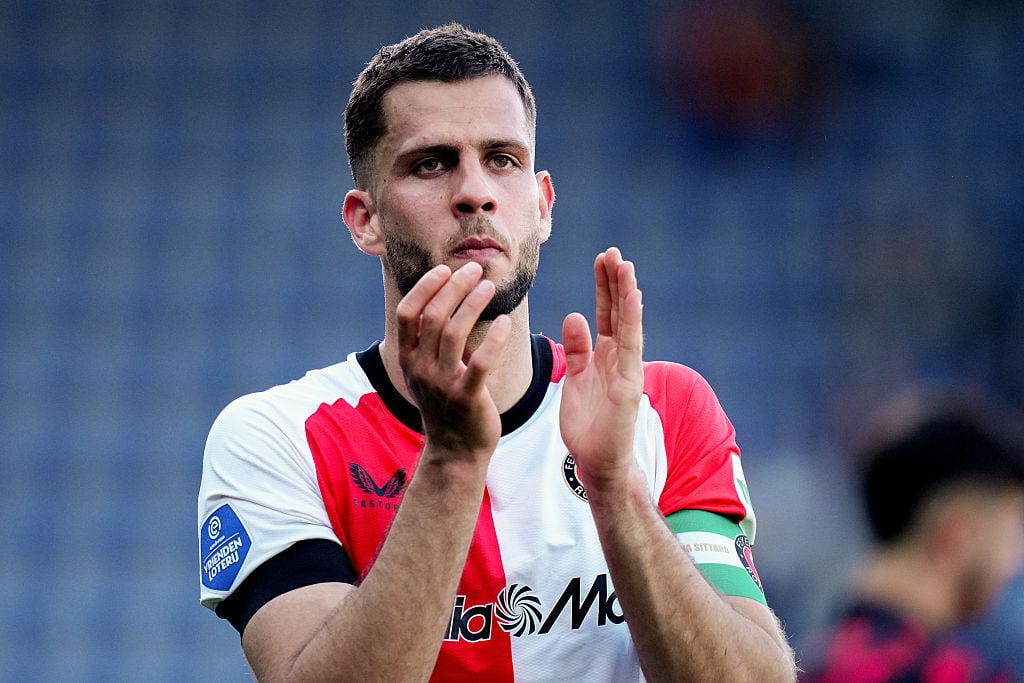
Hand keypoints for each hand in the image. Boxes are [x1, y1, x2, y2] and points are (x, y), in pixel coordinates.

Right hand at [396, 262, 510, 458]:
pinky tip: (506, 322)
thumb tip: (447, 297)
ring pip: (453, 332)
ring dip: (473, 303)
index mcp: (408, 359)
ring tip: (489, 286)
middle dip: (454, 286)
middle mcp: (420, 369)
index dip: (425, 287)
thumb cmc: (447, 405)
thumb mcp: (428, 372)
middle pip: (432, 316)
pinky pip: (481, 362)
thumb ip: (432, 341)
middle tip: (475, 270)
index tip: (446, 269)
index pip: (408, 312)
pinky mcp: (467, 398)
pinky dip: (494, 338)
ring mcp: (442, 385)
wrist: (456, 452)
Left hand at [559, 247, 644, 493]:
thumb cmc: (587, 424)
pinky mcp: (629, 385)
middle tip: (613, 251)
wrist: (597, 462)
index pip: (606, 314)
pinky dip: (632, 322)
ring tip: (624, 265)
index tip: (602, 259)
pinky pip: (630, 347)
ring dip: (626, 294)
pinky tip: (632, 297)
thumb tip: (574, 315)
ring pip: (627, 325)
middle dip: (615, 282)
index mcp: (604, 356)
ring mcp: (627, 370)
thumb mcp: (575, 379)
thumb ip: (576, 349)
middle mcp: (619, 358)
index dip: (604, 287)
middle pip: (618, 312)